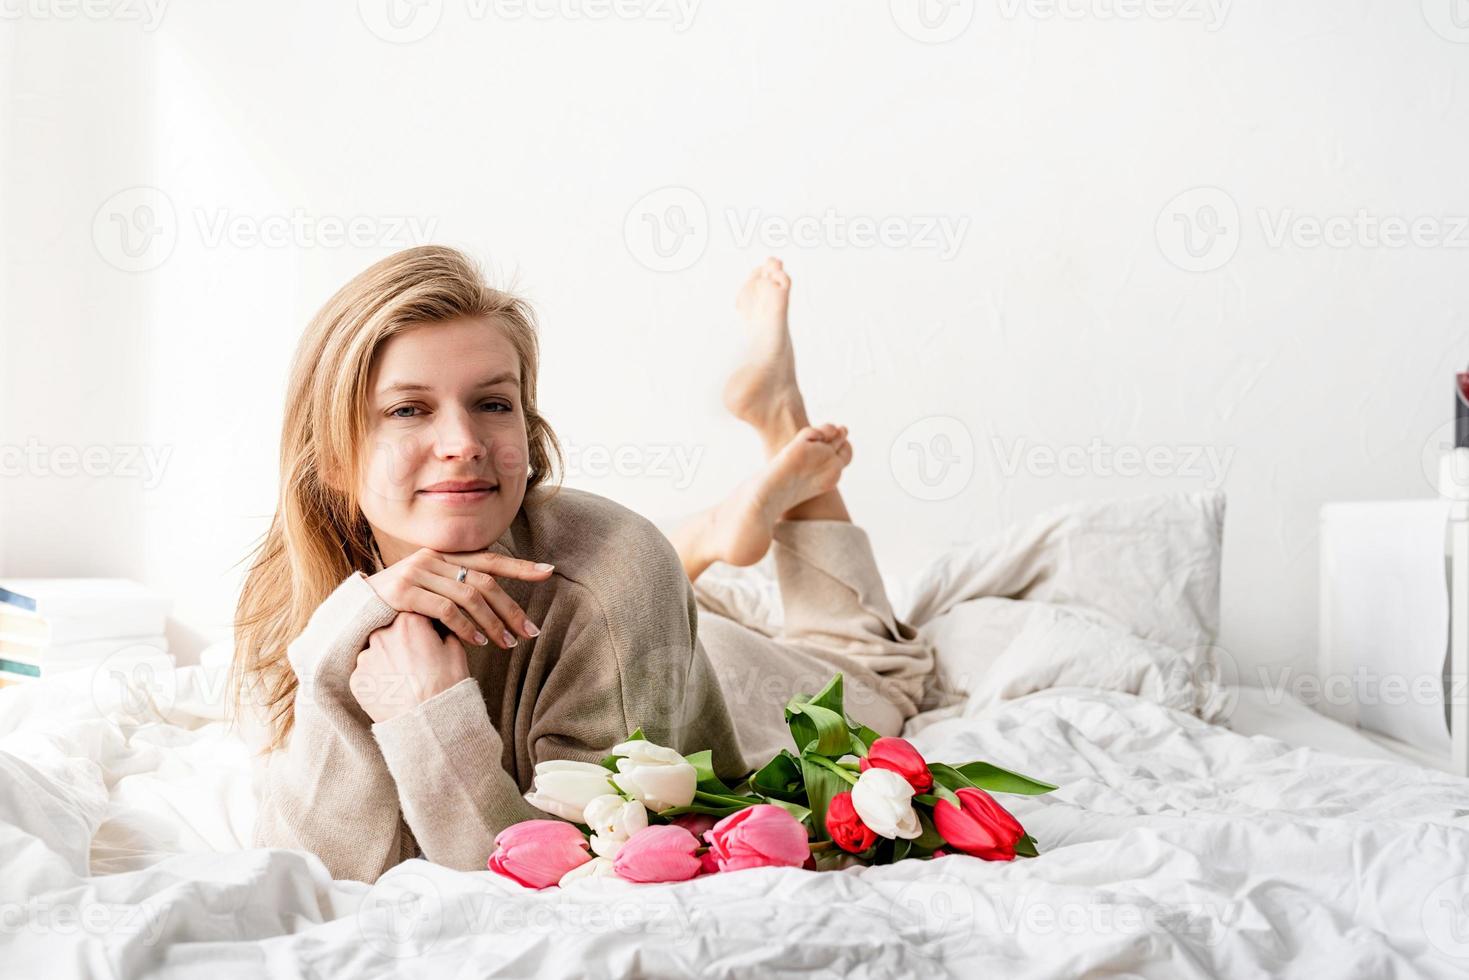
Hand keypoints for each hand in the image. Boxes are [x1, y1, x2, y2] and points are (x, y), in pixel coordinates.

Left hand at [350, 612, 469, 723]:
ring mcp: (366, 658)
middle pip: (391, 631)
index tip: (426, 640)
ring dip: (387, 661)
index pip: (412, 614)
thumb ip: (444, 630)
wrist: (430, 721)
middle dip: (402, 642)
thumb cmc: (448, 685)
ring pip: (376, 653)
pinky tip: (394, 691)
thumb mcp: (456, 650)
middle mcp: (382, 634)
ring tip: (404, 680)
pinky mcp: (357, 680)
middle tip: (416, 662)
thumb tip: (438, 626)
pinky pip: (367, 674)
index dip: (422, 627)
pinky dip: (378, 680)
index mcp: (408, 621)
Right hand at [365, 547, 553, 649]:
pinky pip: (444, 610)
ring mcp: (416, 573)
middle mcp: (432, 559)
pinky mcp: (402, 592)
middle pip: (483, 582)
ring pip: (468, 597)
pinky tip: (477, 642)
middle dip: (511, 609)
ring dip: (492, 623)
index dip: (520, 566)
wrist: (353, 611)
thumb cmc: (399, 606)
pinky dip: (464, 627)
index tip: (549, 572)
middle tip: (530, 632)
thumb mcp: (431, 593)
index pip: (489, 560)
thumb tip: (496, 606)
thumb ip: (457, 591)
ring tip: (507, 644)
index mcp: (443, 557)